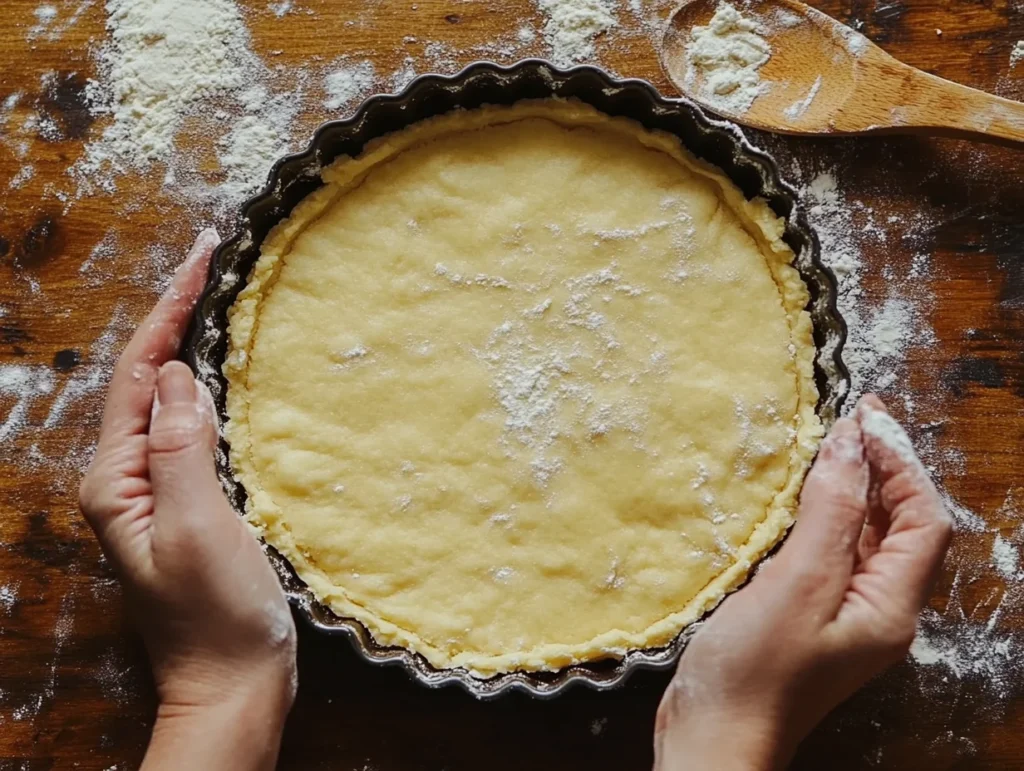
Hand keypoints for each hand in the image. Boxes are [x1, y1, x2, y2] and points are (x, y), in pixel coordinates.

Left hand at [79, 231, 296, 770]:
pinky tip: (231, 369)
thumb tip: (180, 374)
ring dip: (193, 342)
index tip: (203, 255)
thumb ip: (181, 448)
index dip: (169, 308)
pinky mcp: (188, 501)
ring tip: (219, 293)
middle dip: (176, 312)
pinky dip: (213, 386)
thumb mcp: (199, 528)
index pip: (142, 373)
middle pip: (150, 377)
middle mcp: (129, 477)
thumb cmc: (217, 615)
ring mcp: (157, 489)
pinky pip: (194, 427)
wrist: (231, 683)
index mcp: (118, 479)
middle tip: (214, 257)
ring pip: (171, 398)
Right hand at [654, 395, 952, 770]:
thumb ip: (829, 515)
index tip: (863, 419)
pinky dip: (824, 515)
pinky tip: (798, 497)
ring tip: (827, 445)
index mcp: (891, 606)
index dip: (901, 463)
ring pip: (867, 536)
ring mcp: (845, 614)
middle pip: (901, 524)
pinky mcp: (812, 615)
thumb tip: (850, 446)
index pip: (924, 518)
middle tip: (850, 418)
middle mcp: (879, 608)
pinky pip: (833, 552)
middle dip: (883, 467)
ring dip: (854, 488)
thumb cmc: (755, 669)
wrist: (713, 735)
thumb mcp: (797, 584)